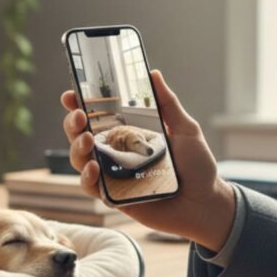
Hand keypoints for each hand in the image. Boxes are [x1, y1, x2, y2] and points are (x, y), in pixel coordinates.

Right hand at [61, 69, 235, 251]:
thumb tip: (153, 74)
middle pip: (81, 135)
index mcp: (130, 133)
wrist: (206, 203)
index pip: (99, 116)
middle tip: (79, 116)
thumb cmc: (198, 166)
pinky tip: (94, 167)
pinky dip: (87, 177)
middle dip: (73, 123)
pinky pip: (91, 187)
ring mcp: (114, 175)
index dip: (80, 104)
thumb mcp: (185, 129)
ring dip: (77, 148)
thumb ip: (168, 103)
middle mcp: (117, 152)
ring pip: (80, 160)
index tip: (71, 94)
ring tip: (86, 141)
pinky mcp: (115, 197)